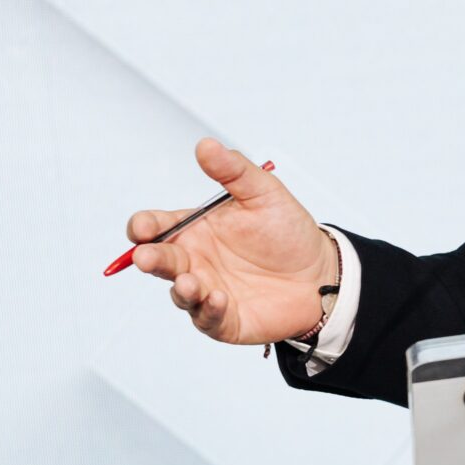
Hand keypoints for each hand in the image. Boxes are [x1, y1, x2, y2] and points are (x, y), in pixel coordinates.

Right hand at [124, 138, 336, 344]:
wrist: (321, 270)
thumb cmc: (287, 232)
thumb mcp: (264, 193)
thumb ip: (233, 171)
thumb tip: (205, 145)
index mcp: (195, 229)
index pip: (155, 227)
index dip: (143, 227)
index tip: (144, 227)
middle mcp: (194, 261)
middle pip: (159, 261)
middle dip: (150, 259)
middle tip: (147, 257)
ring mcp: (206, 291)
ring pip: (180, 293)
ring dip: (181, 289)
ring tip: (189, 282)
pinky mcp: (224, 319)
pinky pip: (208, 318)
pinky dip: (208, 311)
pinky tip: (218, 299)